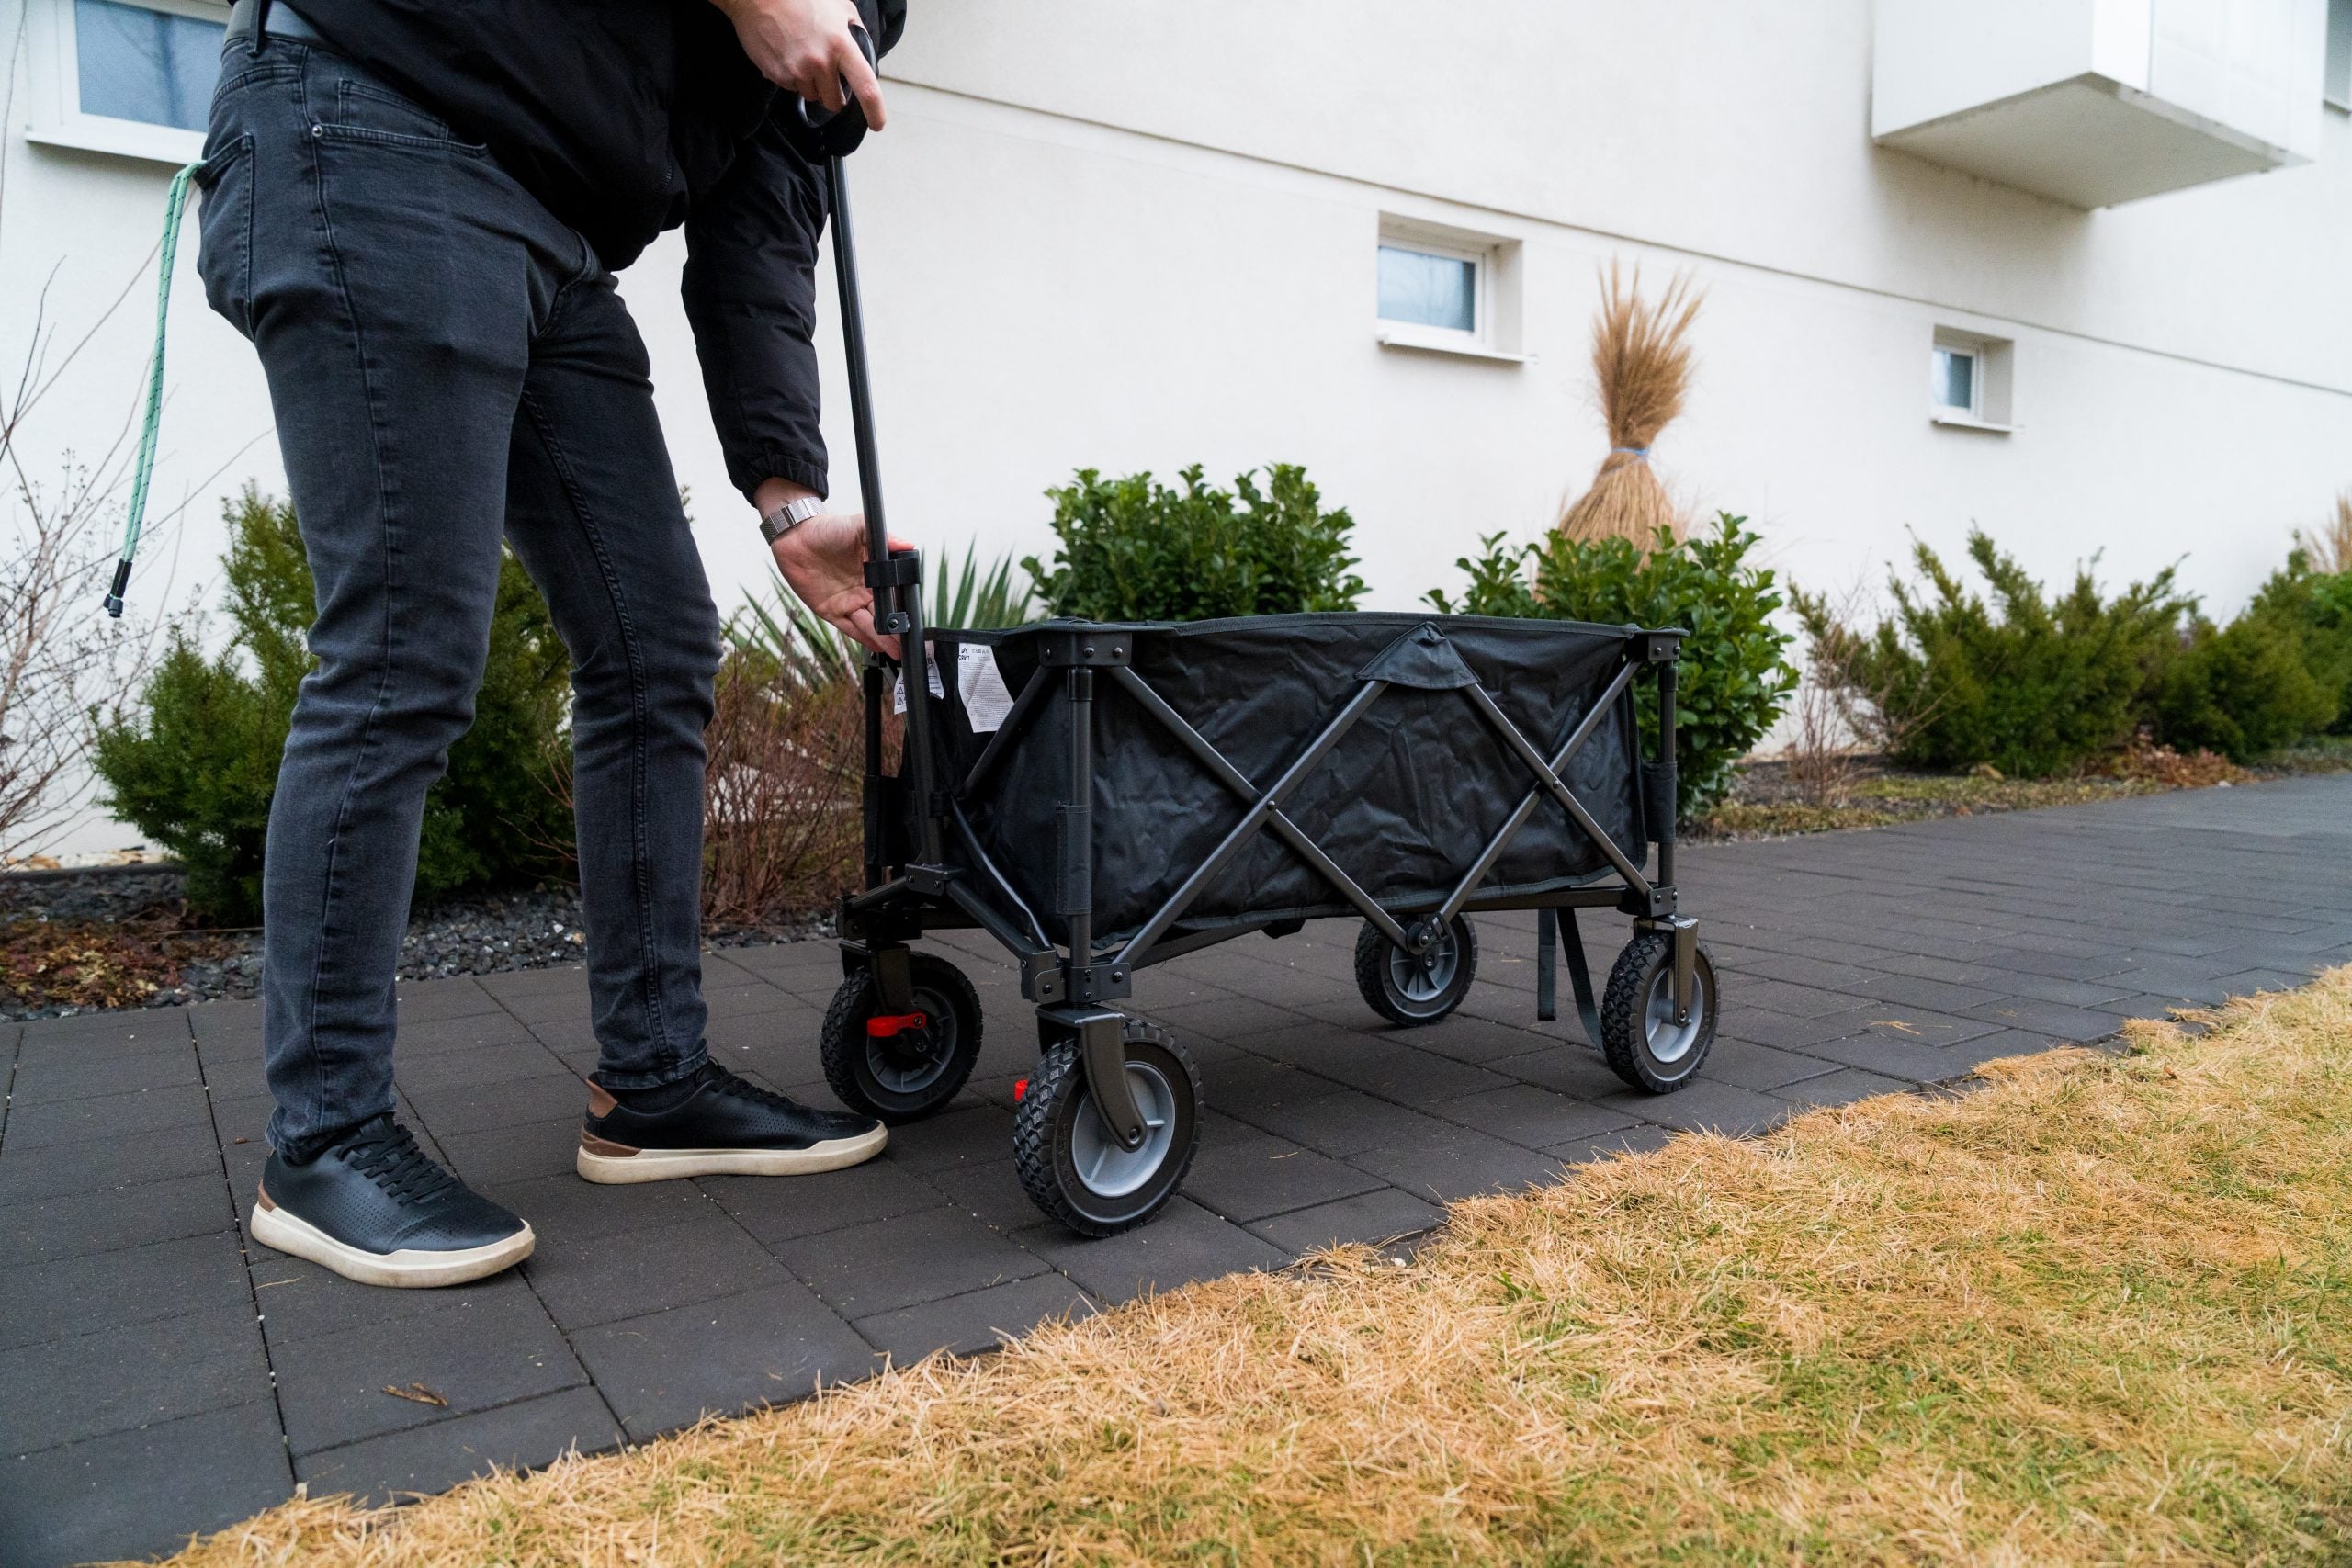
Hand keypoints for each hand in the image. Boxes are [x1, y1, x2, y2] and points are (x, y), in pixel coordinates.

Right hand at [710, 0, 887, 127]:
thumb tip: (864, 52)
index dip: (875, 111)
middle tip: (826, 74)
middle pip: (835, 102)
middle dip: (833, 94)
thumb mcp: (839, 7)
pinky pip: (792, 88)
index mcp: (841, 45)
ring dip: (811, 84)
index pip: (866, 87)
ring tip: (802, 56)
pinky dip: (792, 77)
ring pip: (812, 96)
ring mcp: (798, 71)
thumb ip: (856, 31)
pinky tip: (787, 54)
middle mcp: (821, 63)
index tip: (877, 123)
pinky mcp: (778, 76)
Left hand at [772, 510, 905, 660]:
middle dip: (897, 631)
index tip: (913, 620)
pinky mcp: (830, 610)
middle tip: (908, 644)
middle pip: (885, 614)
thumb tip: (907, 544)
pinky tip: (877, 647)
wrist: (796, 534)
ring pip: (869, 624)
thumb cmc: (828, 528)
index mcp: (874, 573)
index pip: (894, 595)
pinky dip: (863, 638)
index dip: (903, 608)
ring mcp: (848, 601)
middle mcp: (864, 590)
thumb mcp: (859, 527)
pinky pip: (849, 627)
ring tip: (896, 651)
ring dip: (883, 639)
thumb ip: (885, 537)